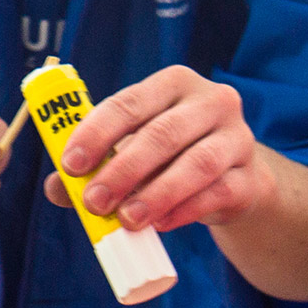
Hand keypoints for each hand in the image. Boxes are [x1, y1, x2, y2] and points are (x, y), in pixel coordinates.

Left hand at [42, 65, 273, 231]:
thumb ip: (93, 165)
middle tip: (94, 201)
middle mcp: (211, 102)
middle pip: (162, 134)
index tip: (71, 165)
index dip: (97, 133)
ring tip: (126, 219)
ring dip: (156, 194)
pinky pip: (218, 193)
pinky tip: (160, 224)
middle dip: (123, 170)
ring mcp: (238, 138)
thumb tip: (56, 188)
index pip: (129, 102)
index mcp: (173, 83)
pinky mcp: (250, 177)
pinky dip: (184, 210)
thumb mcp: (130, 150)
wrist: (231, 179)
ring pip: (196, 164)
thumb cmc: (168, 156)